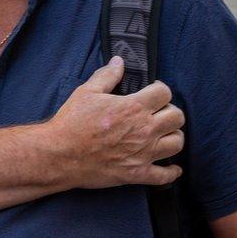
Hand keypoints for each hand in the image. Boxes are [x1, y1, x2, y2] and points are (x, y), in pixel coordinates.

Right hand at [48, 56, 185, 189]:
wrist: (60, 155)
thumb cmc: (72, 122)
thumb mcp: (87, 92)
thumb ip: (107, 75)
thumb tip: (119, 61)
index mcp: (133, 107)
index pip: (164, 92)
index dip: (160, 89)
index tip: (153, 92)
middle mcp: (144, 130)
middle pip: (177, 117)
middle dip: (171, 111)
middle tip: (159, 113)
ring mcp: (143, 153)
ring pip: (177, 143)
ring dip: (173, 136)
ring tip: (164, 135)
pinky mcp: (137, 174)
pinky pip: (164, 176)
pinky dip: (171, 172)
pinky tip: (172, 168)